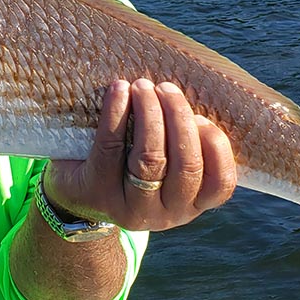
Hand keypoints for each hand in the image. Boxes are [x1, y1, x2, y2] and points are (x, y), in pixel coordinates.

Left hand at [44, 78, 236, 231]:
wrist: (79, 194)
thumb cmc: (132, 166)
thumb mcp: (166, 165)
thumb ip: (183, 141)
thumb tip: (193, 96)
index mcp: (192, 204)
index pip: (220, 183)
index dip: (216, 146)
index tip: (202, 116)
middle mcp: (166, 213)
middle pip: (186, 165)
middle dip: (179, 118)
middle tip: (166, 88)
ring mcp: (131, 207)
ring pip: (150, 159)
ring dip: (150, 114)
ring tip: (142, 86)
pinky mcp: (98, 192)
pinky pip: (111, 148)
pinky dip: (117, 113)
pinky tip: (119, 90)